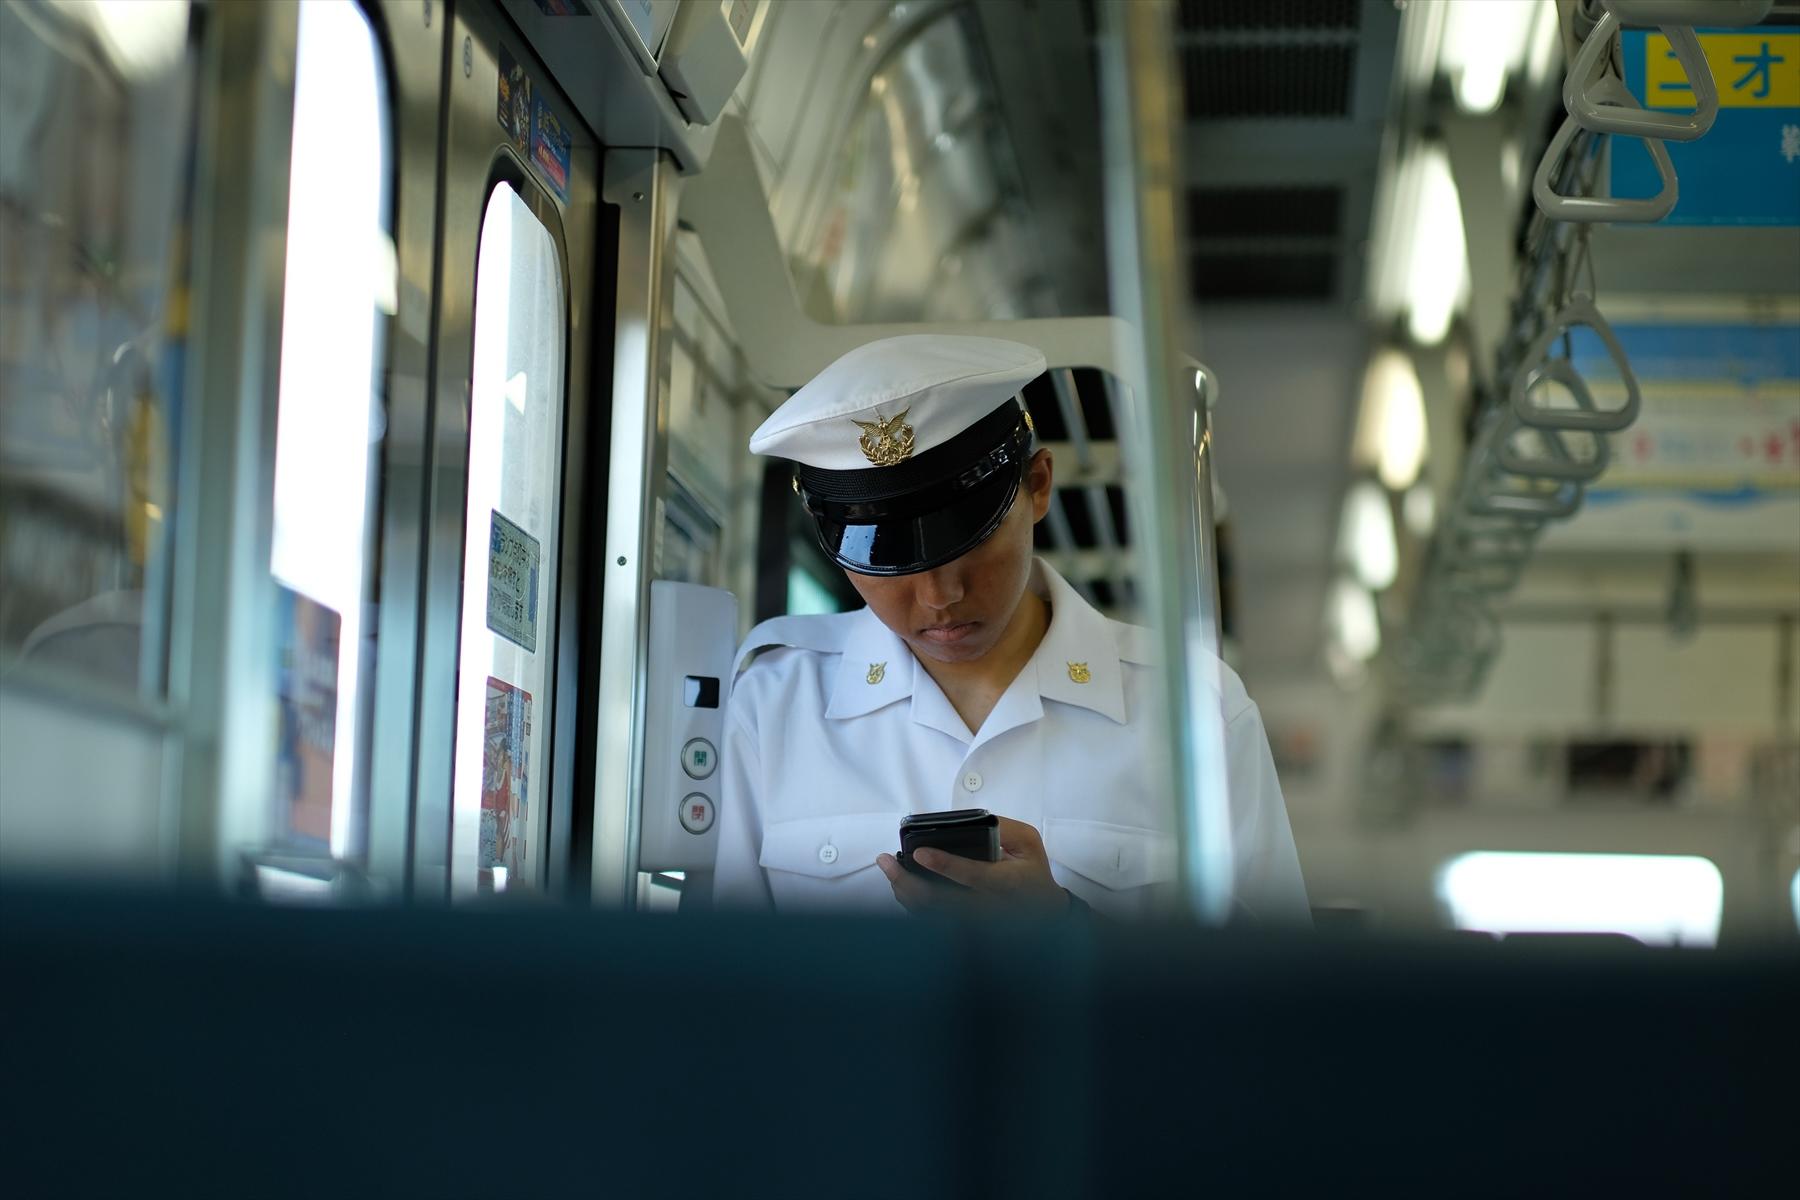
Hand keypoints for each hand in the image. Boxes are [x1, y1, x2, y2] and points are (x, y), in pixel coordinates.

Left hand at [875, 816, 1070, 914]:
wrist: (1044, 915)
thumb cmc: (1032, 873)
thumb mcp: (1029, 842)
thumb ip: (1003, 828)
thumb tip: (971, 822)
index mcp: (1008, 884)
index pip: (973, 877)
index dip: (945, 865)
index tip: (921, 853)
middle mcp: (988, 909)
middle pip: (940, 902)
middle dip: (907, 881)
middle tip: (886, 861)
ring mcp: (974, 926)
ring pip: (930, 915)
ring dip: (904, 892)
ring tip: (889, 869)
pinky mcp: (964, 932)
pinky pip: (931, 922)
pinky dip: (911, 904)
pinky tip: (901, 886)